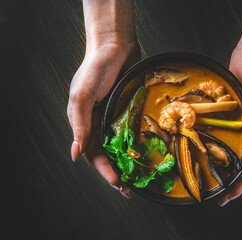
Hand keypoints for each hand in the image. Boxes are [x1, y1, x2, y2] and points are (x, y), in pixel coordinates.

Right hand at [67, 0, 138, 197]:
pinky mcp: (126, 109)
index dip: (104, 169)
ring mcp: (112, 116)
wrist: (115, 46)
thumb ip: (79, 124)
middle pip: (106, 154)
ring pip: (119, 146)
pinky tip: (143, 155)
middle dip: (116, 172)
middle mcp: (97, 122)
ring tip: (137, 180)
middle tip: (129, 190)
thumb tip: (75, 155)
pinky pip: (130, 131)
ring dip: (126, 163)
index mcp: (83, 121)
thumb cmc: (95, 69)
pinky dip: (135, 144)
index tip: (117, 183)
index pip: (92, 153)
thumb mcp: (82, 96)